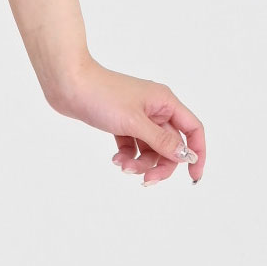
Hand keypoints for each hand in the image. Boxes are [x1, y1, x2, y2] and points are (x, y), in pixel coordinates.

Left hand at [55, 59, 205, 186]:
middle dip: (160, 165)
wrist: (68, 84)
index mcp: (165, 102)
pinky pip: (133, 146)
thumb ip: (161, 141)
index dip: (198, 153)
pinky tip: (115, 159)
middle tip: (147, 181)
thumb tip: (186, 155)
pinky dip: (127, 155)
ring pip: (150, 148)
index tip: (193, 177)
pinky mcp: (121, 123)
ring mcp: (138, 116)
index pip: (193, 130)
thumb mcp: (134, 122)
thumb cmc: (102, 95)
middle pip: (170, 145)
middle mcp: (155, 109)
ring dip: (140, 162)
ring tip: (122, 166)